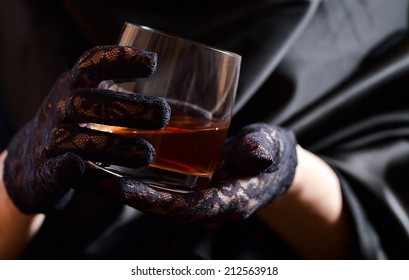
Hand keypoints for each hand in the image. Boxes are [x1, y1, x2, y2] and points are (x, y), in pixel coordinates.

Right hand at [3, 46, 170, 213]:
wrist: (28, 160)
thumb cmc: (78, 128)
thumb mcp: (97, 107)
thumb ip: (135, 105)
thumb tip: (202, 115)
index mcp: (75, 86)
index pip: (92, 64)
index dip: (120, 59)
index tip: (152, 63)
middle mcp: (60, 108)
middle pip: (89, 102)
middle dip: (127, 108)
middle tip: (164, 115)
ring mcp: (51, 141)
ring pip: (78, 139)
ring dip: (114, 146)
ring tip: (148, 154)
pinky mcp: (46, 173)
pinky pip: (59, 171)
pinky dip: (70, 168)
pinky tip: (84, 167)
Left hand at [107, 123, 296, 222]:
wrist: (269, 160)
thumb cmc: (270, 152)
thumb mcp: (270, 147)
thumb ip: (262, 151)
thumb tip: (258, 153)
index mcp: (228, 203)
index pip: (187, 209)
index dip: (155, 202)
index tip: (122, 189)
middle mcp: (208, 207)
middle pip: (164, 207)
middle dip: (130, 197)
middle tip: (94, 180)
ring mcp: (198, 198)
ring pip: (158, 199)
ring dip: (128, 189)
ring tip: (94, 173)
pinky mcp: (192, 187)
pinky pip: (162, 188)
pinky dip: (139, 180)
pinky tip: (117, 163)